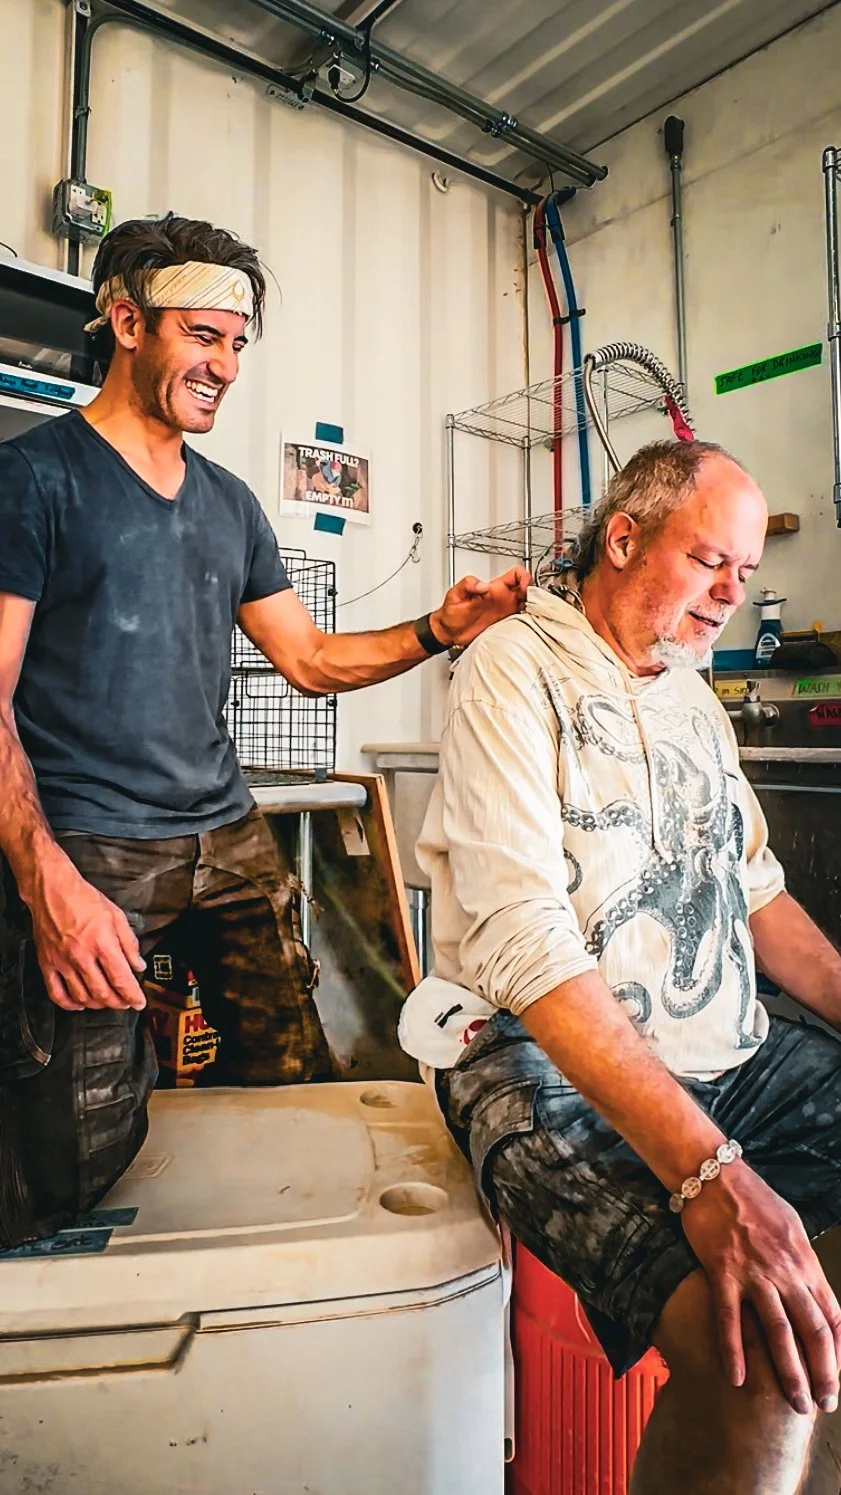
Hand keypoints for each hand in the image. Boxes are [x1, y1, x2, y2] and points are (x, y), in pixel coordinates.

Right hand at [29, 855, 146, 1012]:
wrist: (51, 889)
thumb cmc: (82, 898)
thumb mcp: (115, 915)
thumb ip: (129, 943)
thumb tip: (138, 964)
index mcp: (101, 942)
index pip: (121, 979)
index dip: (133, 995)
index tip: (139, 1002)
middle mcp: (81, 955)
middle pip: (103, 993)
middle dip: (119, 1003)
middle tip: (126, 1003)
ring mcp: (62, 962)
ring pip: (82, 996)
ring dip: (98, 1005)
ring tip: (107, 1001)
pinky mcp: (47, 963)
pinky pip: (57, 993)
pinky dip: (69, 1004)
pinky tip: (79, 1003)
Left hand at [430, 566, 529, 647]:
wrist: (448, 631)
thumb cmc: (450, 612)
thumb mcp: (455, 593)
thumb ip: (468, 584)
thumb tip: (483, 585)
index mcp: (493, 588)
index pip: (516, 574)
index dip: (525, 577)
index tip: (525, 587)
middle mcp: (501, 598)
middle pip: (526, 589)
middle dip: (534, 594)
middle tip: (533, 603)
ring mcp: (504, 611)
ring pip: (527, 605)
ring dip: (533, 608)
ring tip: (533, 613)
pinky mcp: (504, 624)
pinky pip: (521, 620)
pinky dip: (528, 621)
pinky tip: (527, 624)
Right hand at [682, 1162, 840, 1414]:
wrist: (715, 1174)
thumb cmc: (753, 1198)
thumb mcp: (791, 1227)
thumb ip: (801, 1262)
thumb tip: (811, 1292)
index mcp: (805, 1260)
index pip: (833, 1315)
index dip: (840, 1352)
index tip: (839, 1378)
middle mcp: (786, 1270)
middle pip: (813, 1331)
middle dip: (824, 1373)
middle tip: (824, 1404)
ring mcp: (754, 1272)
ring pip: (778, 1331)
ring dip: (790, 1372)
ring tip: (796, 1402)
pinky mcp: (722, 1271)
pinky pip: (729, 1318)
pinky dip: (734, 1351)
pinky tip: (737, 1379)